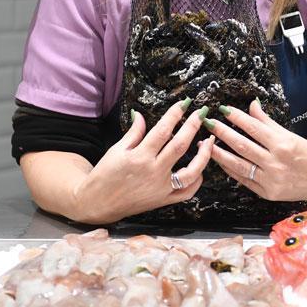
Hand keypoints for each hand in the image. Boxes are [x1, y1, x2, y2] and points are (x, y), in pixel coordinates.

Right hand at [72, 101, 214, 222]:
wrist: (98, 203)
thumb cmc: (105, 175)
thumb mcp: (116, 149)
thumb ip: (133, 132)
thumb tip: (139, 113)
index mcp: (140, 157)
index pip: (162, 130)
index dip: (175, 114)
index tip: (185, 103)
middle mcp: (153, 172)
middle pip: (180, 146)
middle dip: (193, 126)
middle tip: (202, 112)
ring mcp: (161, 188)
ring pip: (191, 172)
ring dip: (204, 155)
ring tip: (209, 141)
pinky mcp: (164, 200)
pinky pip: (187, 192)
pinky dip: (197, 180)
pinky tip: (200, 169)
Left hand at [205, 99, 306, 202]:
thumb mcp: (292, 136)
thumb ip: (268, 122)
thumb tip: (252, 106)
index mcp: (283, 145)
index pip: (253, 128)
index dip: (236, 118)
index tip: (223, 110)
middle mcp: (275, 163)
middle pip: (242, 145)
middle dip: (222, 133)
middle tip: (208, 123)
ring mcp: (270, 180)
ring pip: (238, 164)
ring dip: (220, 153)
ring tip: (207, 143)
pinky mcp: (267, 193)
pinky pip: (243, 180)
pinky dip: (230, 170)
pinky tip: (221, 160)